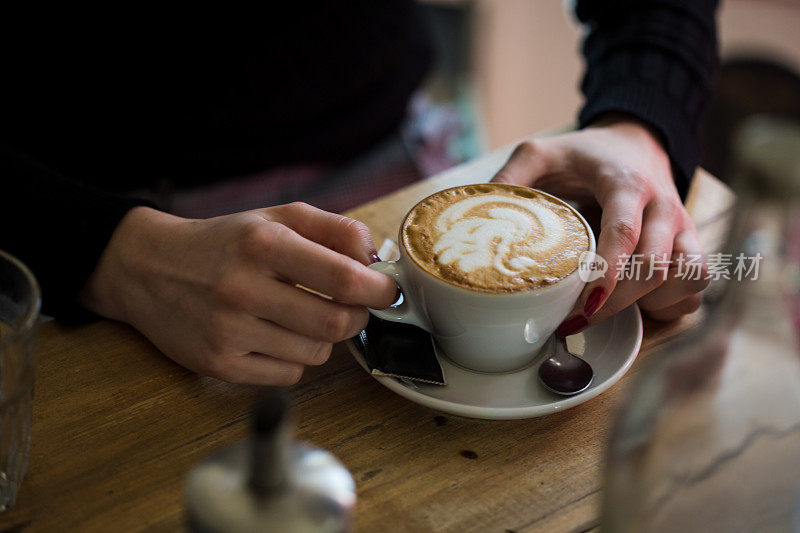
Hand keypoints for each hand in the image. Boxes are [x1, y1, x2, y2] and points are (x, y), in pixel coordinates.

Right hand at [79, 202, 395, 384]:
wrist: (147, 269)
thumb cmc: (222, 243)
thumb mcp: (276, 217)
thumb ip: (333, 229)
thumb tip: (376, 258)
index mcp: (263, 244)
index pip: (344, 279)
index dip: (379, 289)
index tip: (388, 291)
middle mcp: (243, 288)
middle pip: (336, 323)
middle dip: (356, 316)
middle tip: (350, 305)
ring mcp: (229, 332)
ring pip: (316, 354)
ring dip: (322, 338)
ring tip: (300, 316)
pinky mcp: (219, 365)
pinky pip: (288, 376)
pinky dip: (294, 359)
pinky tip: (273, 335)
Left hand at [492, 115, 707, 334]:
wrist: (638, 142)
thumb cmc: (587, 155)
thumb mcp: (542, 153)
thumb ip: (512, 177)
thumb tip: (481, 212)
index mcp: (626, 184)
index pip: (624, 231)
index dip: (607, 270)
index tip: (584, 302)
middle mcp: (664, 207)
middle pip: (655, 266)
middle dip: (616, 302)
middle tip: (574, 320)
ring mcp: (684, 228)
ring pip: (689, 278)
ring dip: (651, 303)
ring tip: (612, 308)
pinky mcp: (692, 245)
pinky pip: (697, 287)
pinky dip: (673, 304)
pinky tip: (639, 304)